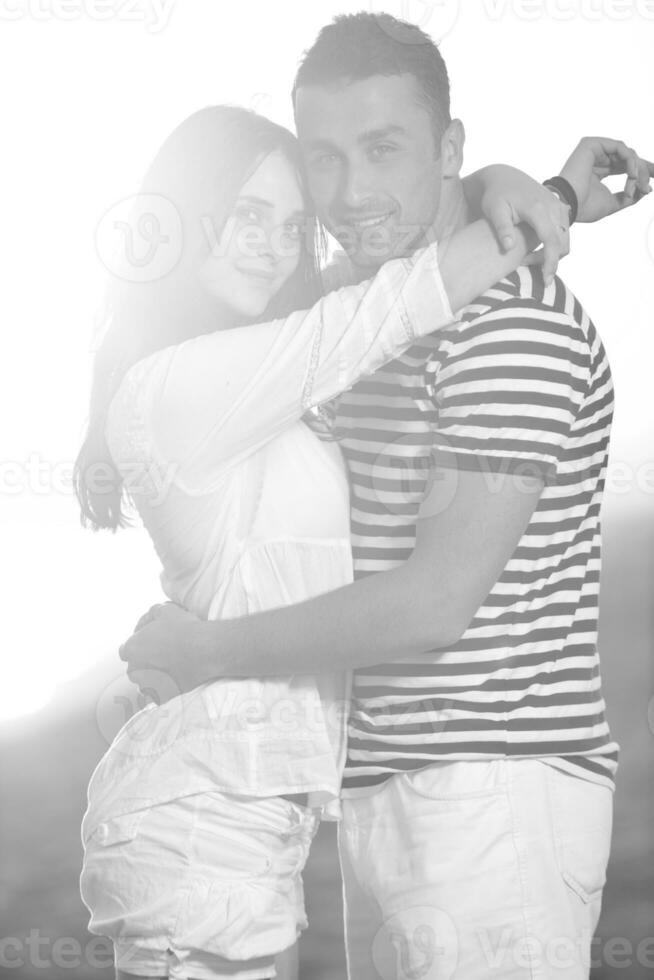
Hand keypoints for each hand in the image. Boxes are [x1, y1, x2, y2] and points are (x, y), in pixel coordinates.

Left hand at [119, 602, 210, 701]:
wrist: (205, 650)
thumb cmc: (185, 629)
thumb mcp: (166, 610)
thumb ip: (152, 614)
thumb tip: (151, 618)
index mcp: (131, 649)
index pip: (125, 649)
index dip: (138, 645)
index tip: (151, 643)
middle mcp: (134, 669)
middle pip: (135, 667)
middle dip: (145, 662)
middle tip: (163, 654)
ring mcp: (147, 685)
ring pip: (145, 682)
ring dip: (153, 676)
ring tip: (170, 668)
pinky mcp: (161, 697)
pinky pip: (157, 695)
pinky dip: (163, 689)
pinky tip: (174, 680)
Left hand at [474, 164, 570, 285]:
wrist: (503, 177)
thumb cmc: (495, 195)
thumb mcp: (494, 210)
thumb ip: (502, 228)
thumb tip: (508, 247)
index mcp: (537, 208)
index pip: (551, 240)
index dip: (550, 262)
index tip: (546, 280)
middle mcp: (553, 206)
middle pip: (562, 243)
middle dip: (549, 261)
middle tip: (525, 266)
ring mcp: (559, 206)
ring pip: (565, 239)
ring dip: (552, 254)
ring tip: (528, 258)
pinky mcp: (559, 208)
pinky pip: (564, 232)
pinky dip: (555, 245)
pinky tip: (536, 249)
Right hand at [560, 136, 653, 222]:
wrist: (567, 205)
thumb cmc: (583, 207)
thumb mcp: (613, 203)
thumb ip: (628, 196)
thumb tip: (645, 190)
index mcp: (599, 171)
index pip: (624, 166)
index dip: (641, 173)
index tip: (650, 184)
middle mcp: (597, 158)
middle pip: (628, 159)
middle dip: (643, 170)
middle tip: (648, 186)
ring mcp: (594, 150)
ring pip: (627, 154)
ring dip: (636, 170)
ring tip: (636, 185)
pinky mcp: (592, 144)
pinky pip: (621, 148)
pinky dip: (630, 161)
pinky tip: (631, 174)